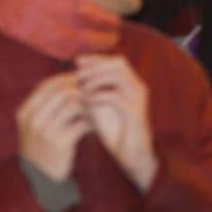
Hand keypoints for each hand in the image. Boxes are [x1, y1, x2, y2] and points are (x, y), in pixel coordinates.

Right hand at [16, 73, 91, 182]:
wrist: (39, 181)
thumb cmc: (42, 150)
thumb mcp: (37, 127)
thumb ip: (47, 107)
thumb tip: (70, 81)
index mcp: (25, 113)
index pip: (47, 84)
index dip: (67, 79)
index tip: (84, 80)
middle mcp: (32, 120)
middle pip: (62, 91)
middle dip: (82, 89)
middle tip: (97, 91)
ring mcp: (45, 131)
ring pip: (74, 104)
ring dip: (89, 104)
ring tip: (98, 107)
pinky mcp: (60, 143)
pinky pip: (82, 123)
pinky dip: (92, 121)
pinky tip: (97, 125)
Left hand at [76, 55, 157, 192]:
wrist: (130, 153)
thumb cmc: (114, 130)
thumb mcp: (100, 107)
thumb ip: (91, 92)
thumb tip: (73, 77)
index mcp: (131, 84)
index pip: (115, 61)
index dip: (97, 59)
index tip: (77, 62)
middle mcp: (137, 87)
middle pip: (119, 63)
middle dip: (97, 66)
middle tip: (78, 73)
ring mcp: (138, 98)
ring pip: (119, 76)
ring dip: (97, 79)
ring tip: (81, 86)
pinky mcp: (135, 112)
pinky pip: (116, 97)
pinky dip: (99, 96)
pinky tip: (86, 101)